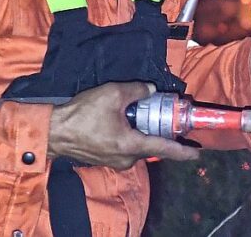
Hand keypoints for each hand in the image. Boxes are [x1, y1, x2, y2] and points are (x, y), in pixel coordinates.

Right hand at [47, 82, 198, 168]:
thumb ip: (137, 90)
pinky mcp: (105, 158)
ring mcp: (114, 161)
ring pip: (137, 145)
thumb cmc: (83, 114)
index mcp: (131, 145)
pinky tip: (123, 119)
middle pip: (151, 144)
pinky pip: (125, 146)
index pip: (164, 148)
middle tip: (161, 112)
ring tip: (138, 111)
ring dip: (142, 131)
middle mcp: (126, 158)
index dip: (183, 150)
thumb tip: (150, 90)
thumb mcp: (113, 93)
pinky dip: (130, 134)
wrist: (53, 131)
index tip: (197, 152)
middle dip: (158, 129)